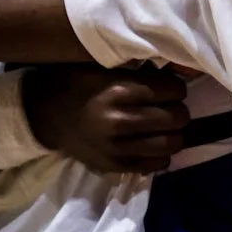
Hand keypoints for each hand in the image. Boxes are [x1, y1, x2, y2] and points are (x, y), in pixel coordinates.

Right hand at [23, 65, 190, 174]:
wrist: (46, 115)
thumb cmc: (80, 83)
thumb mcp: (106, 65)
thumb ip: (143, 66)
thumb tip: (185, 70)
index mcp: (119, 90)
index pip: (174, 90)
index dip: (175, 87)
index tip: (167, 87)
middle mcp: (119, 121)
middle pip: (177, 117)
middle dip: (177, 109)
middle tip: (167, 107)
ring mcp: (117, 148)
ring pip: (172, 143)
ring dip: (173, 133)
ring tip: (162, 126)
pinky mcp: (114, 166)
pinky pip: (157, 164)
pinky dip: (161, 154)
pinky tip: (151, 142)